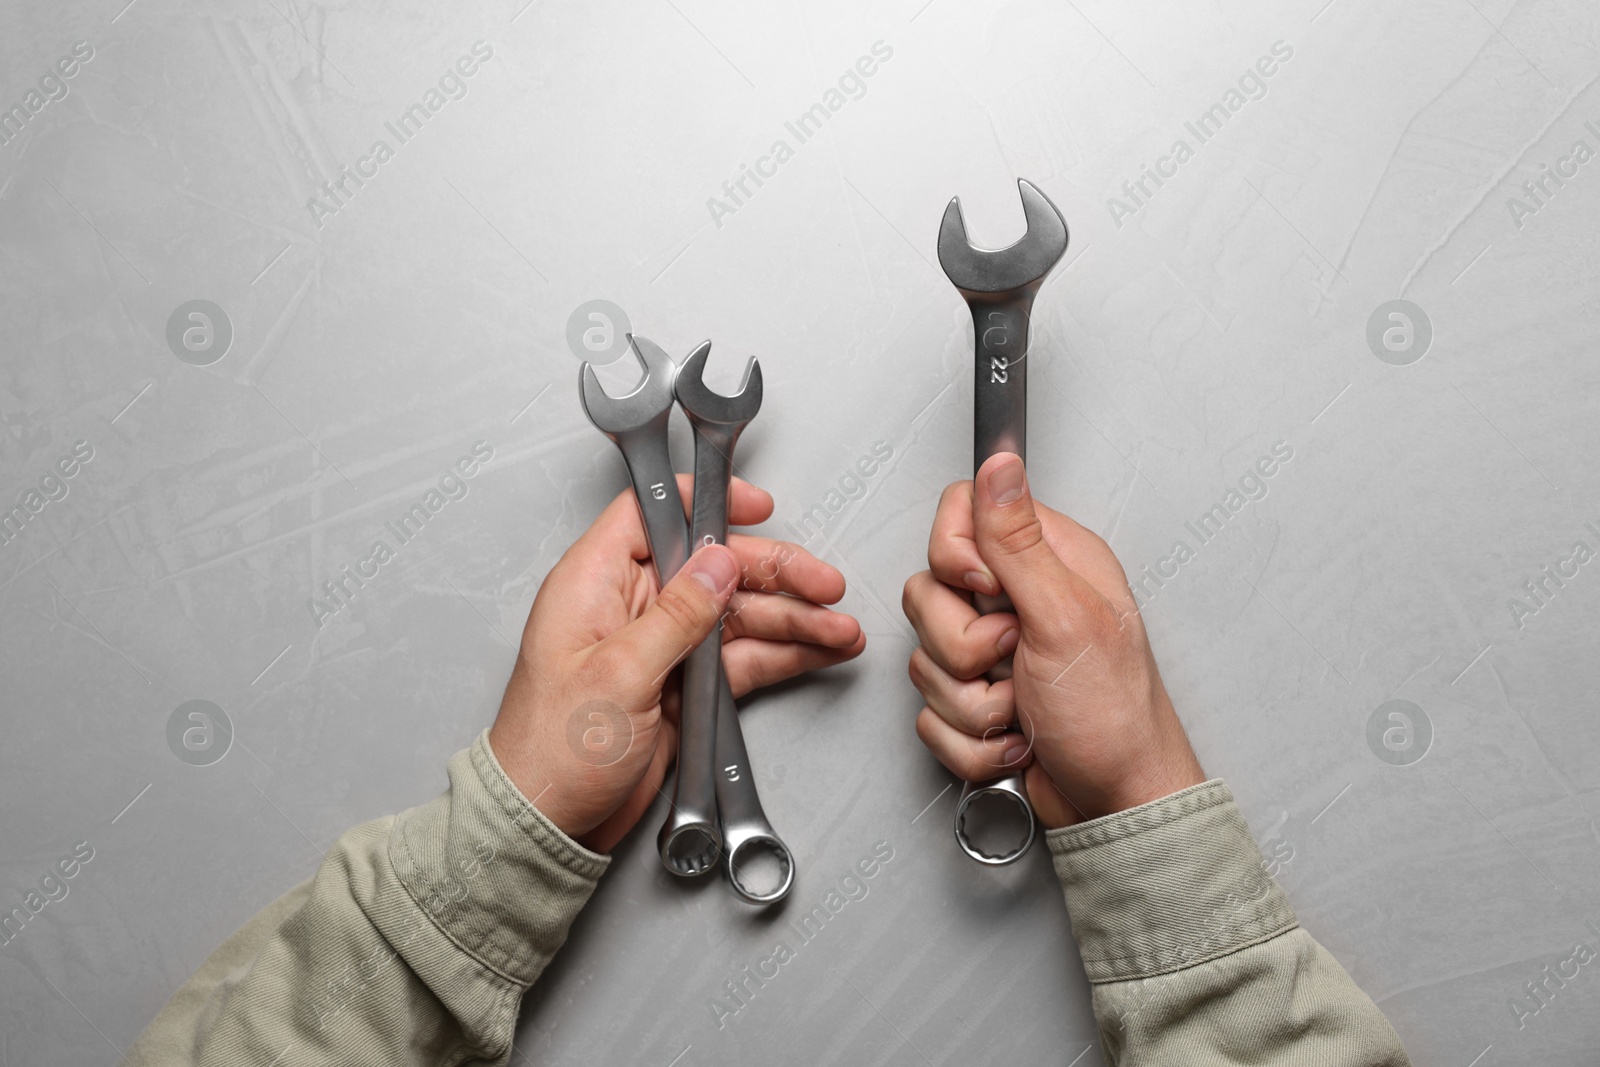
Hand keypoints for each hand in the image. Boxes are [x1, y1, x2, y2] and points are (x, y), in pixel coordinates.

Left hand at [490, 477, 864, 852]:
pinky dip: (782, 655)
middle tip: (826, 586)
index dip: (708, 504)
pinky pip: (740, 658)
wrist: (548, 825)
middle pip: (713, 567)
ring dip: (793, 620)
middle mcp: (628, 606)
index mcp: (595, 583)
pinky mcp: (681, 686)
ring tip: (841, 629)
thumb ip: (676, 614)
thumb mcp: (618, 673)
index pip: (653, 515)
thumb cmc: (552, 751)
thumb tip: (718, 563)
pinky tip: (820, 651)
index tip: (759, 507)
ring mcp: (659, 646)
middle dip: (775, 575)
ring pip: (737, 615)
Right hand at [902, 453, 1203, 827]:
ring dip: (972, 701)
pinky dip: (971, 739)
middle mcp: (1019, 600)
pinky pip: (930, 711)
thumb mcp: (1065, 616)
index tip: (990, 594)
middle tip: (1015, 659)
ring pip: (925, 658)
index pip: (961, 515)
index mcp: (1048, 560)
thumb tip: (998, 463)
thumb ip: (1017, 541)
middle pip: (929, 592)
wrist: (1116, 804)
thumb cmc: (1114, 717)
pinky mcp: (976, 700)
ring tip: (1022, 708)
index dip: (956, 557)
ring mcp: (994, 653)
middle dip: (963, 645)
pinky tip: (1015, 737)